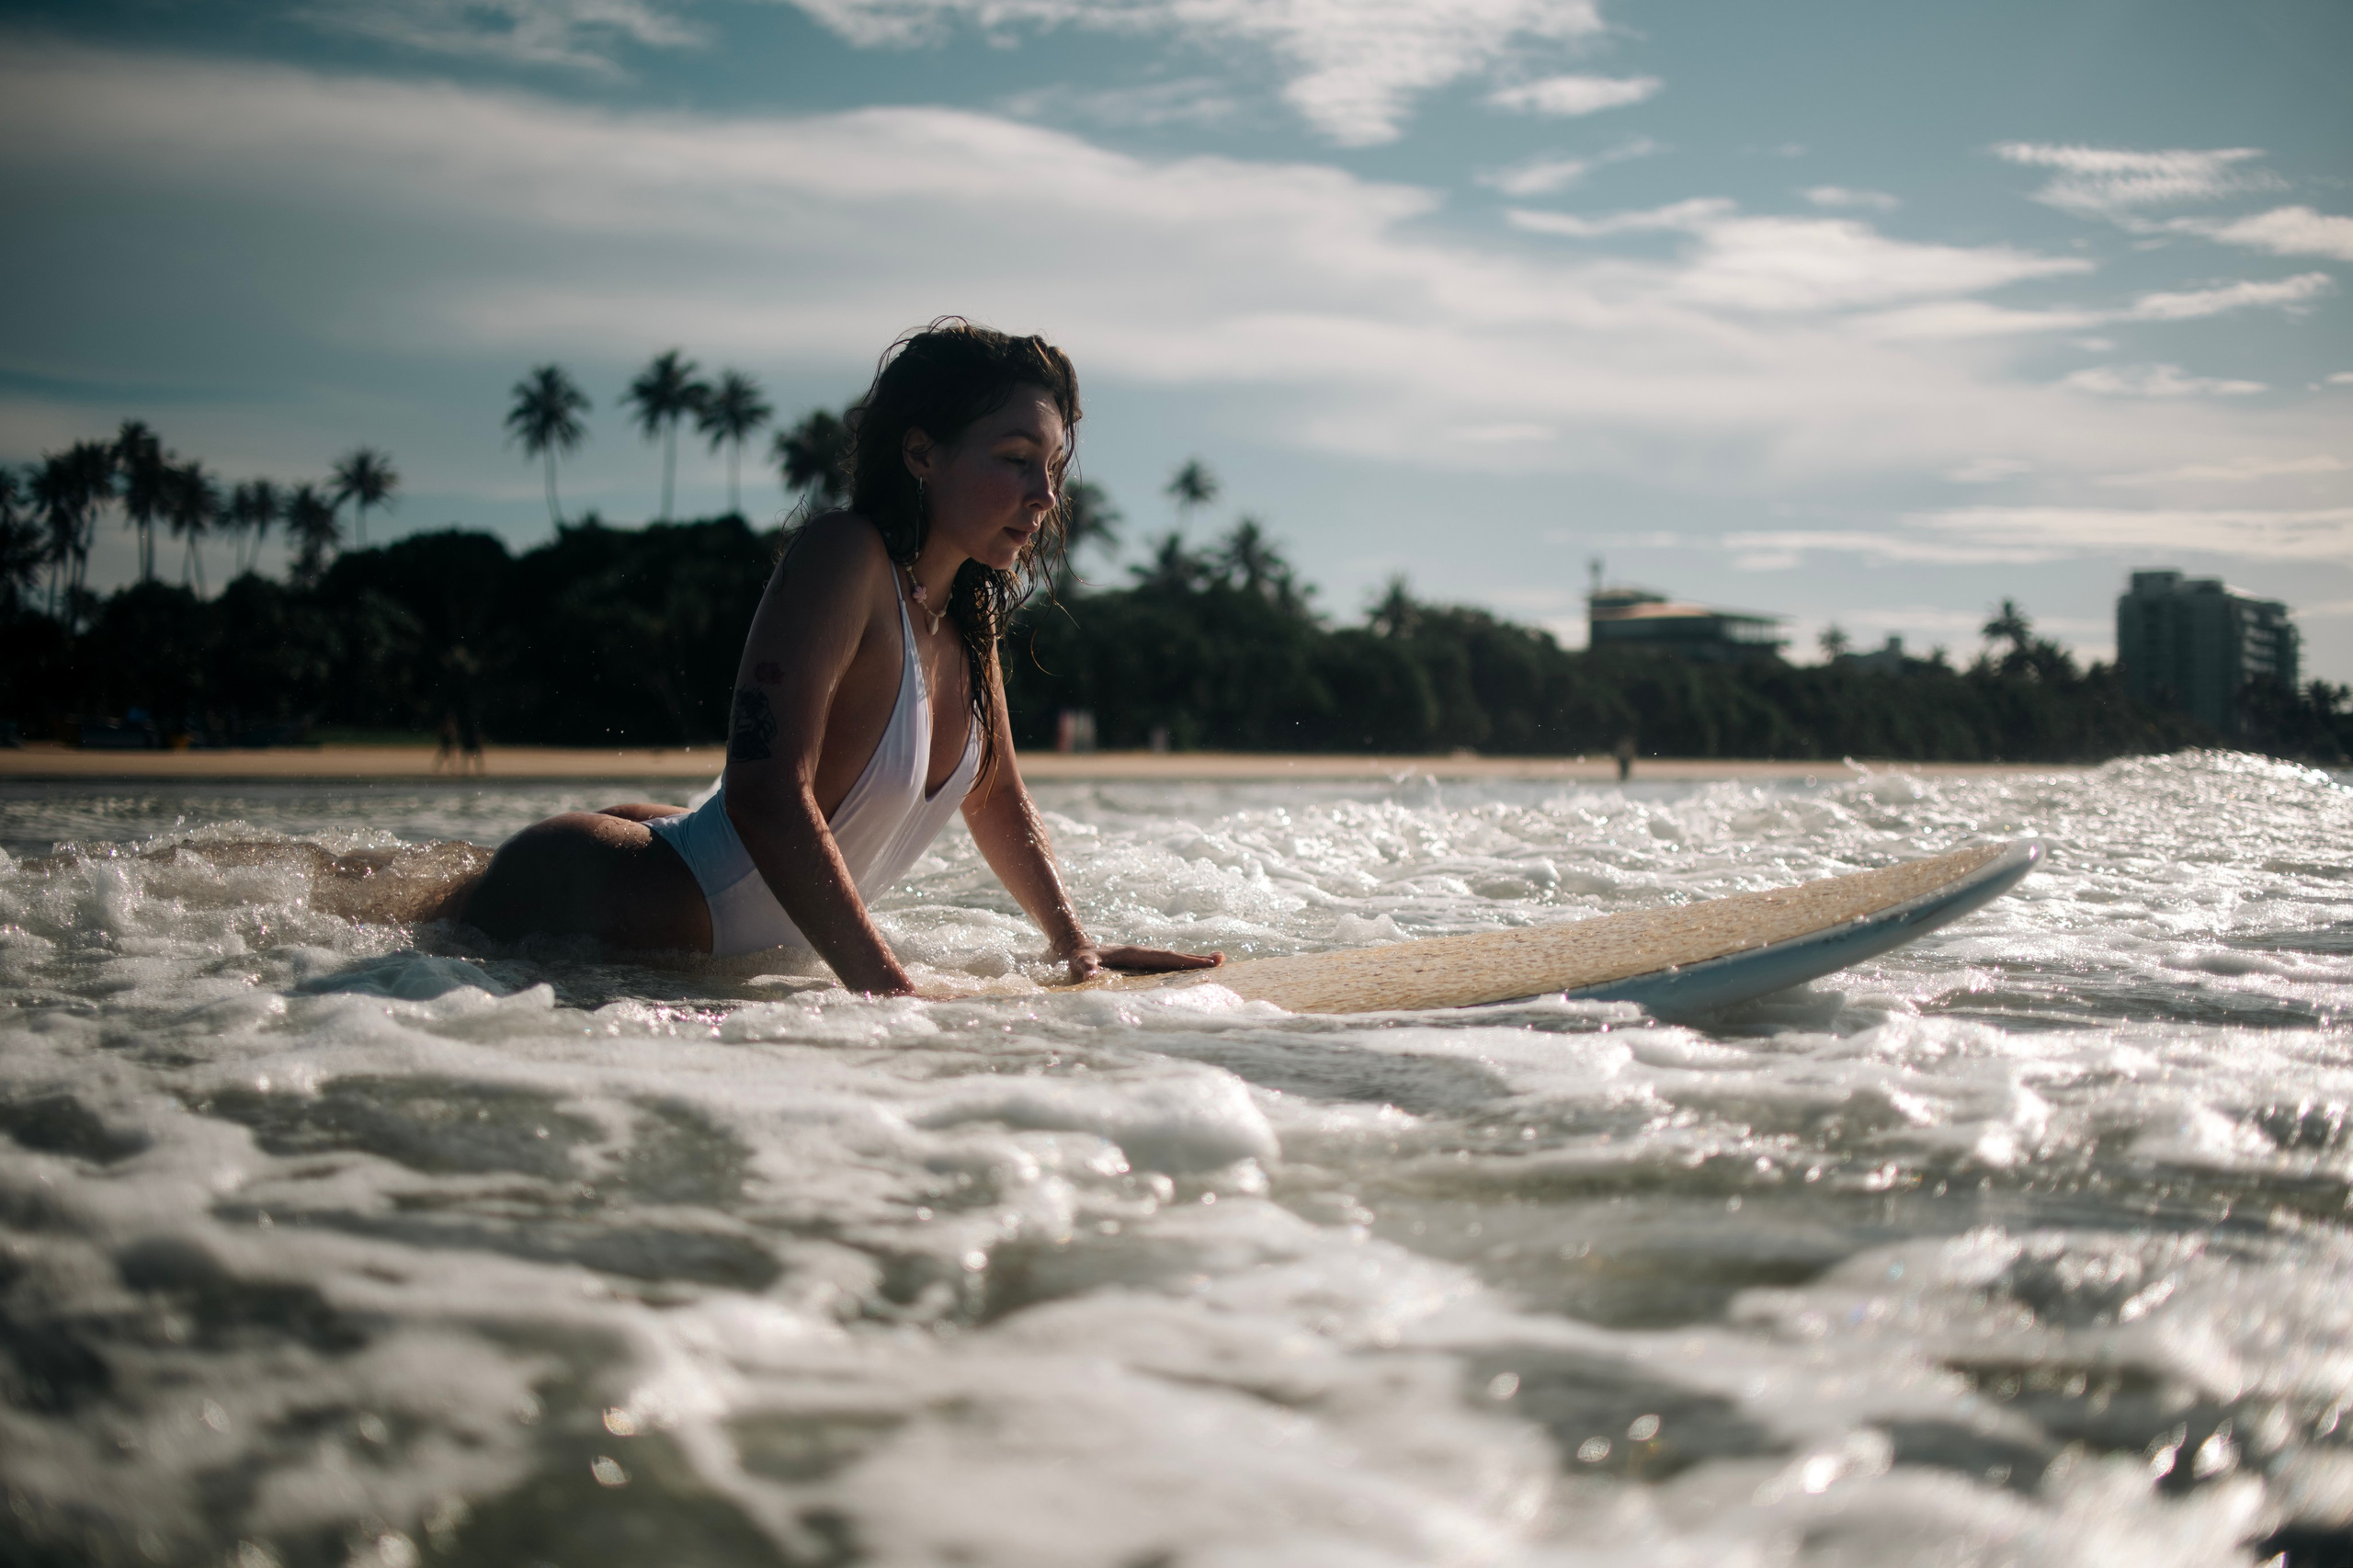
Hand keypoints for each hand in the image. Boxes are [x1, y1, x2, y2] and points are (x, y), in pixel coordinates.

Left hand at [1062, 942, 1224, 983]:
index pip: (1165, 958)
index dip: (1187, 960)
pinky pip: (1163, 965)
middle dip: (1197, 959)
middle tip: (1222, 960)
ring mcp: (1141, 958)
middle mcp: (1142, 954)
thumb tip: (1091, 975)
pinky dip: (1179, 967)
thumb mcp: (1078, 962)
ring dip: (1191, 962)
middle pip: (1174, 957)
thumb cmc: (1076, 957)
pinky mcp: (1139, 963)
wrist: (1072, 946)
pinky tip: (1189, 972)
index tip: (1209, 962)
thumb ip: (1084, 967)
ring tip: (1215, 963)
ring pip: (1171, 960)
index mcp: (1134, 954)